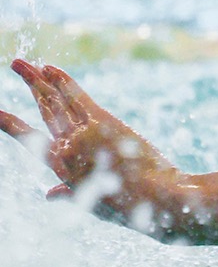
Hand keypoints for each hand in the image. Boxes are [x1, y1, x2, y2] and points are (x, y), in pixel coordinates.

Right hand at [2, 60, 185, 219]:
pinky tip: (49, 68)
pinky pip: (77, 96)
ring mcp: (81, 133)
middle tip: (16, 64)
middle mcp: (64, 148)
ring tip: (22, 62)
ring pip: (55, 99)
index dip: (11, 124)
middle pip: (44, 109)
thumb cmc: (126, 204)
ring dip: (38, 78)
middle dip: (29, 85)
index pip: (30, 139)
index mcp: (60, 167)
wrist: (154, 197)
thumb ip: (66, 193)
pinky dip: (62, 81)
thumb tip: (48, 195)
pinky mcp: (101, 122)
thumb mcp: (91, 203)